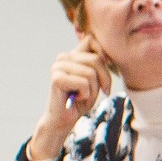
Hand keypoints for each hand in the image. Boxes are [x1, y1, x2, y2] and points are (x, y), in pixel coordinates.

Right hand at [28, 38, 113, 160]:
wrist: (64, 120)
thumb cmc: (82, 99)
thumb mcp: (96, 79)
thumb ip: (99, 63)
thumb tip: (105, 54)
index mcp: (72, 54)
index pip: (92, 41)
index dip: (103, 57)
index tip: (102, 76)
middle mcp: (63, 57)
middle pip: (96, 60)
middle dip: (103, 79)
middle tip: (93, 92)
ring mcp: (58, 66)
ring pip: (91, 73)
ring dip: (92, 90)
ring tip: (82, 96)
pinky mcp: (56, 78)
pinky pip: (84, 84)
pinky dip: (86, 95)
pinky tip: (75, 98)